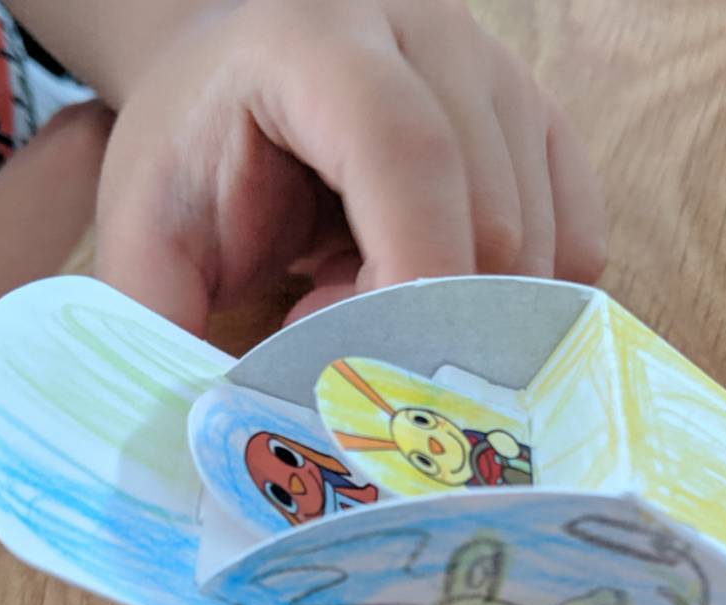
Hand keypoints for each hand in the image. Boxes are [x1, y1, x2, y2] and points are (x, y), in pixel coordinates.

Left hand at [93, 0, 606, 334]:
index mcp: (321, 41)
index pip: (406, 153)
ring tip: (373, 294)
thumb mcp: (148, 234)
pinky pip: (576, 249)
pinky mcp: (544, 126)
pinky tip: (442, 285)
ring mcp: (504, 77)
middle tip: (336, 323)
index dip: (412, 274)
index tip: (378, 371)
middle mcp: (433, 36)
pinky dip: (517, 304)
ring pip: (540, 246)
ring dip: (467, 316)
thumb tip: (207, 443)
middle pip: (491, 217)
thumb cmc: (201, 156)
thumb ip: (156, 325)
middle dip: (426, 318)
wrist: (244, 75)